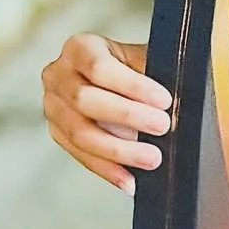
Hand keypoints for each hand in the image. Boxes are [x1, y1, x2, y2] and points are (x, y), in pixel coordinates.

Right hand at [41, 34, 171, 194]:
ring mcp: (53, 106)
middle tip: (163, 127)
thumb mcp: (146, 58)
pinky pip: (81, 156)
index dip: (132, 85)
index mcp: (79, 47)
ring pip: (80, 133)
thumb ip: (155, 71)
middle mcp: (57, 74)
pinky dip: (107, 170)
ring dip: (118, 150)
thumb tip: (176, 100)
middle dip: (127, 115)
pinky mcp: (58, 133)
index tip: (164, 100)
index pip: (99, 67)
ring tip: (152, 159)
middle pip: (85, 100)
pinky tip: (130, 180)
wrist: (122, 80)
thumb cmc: (138, 66)